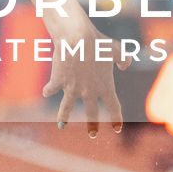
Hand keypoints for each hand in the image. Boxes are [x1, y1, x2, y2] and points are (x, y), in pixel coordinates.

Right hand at [41, 8, 124, 136]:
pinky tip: (46, 92)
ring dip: (64, 117)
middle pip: (92, 112)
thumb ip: (124, 58)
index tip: (117, 128)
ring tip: (62, 126)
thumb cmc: (97, 42)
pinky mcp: (58, 81)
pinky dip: (48, 90)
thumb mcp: (115, 48)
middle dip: (92, 125)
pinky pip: (52, 88)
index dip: (116, 118)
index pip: (114, 107)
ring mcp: (72, 88)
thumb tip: (126, 64)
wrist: (76, 38)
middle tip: (93, 134)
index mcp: (105, 86)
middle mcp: (88, 91)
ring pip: (67, 108)